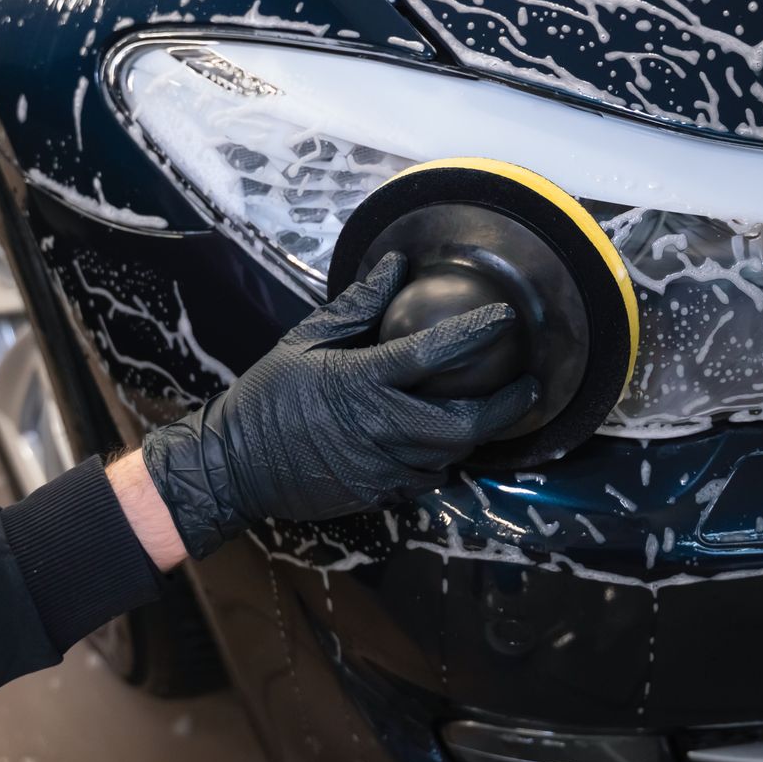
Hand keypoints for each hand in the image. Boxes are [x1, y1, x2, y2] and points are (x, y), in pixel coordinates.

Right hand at [141, 252, 537, 558]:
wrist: (234, 466)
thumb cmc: (268, 396)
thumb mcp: (306, 340)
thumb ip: (357, 306)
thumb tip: (396, 266)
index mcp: (359, 381)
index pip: (431, 354)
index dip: (475, 333)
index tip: (504, 319)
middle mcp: (377, 428)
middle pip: (462, 423)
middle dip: (505, 407)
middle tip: (528, 387)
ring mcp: (379, 468)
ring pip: (451, 455)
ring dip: (476, 435)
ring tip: (495, 411)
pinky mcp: (377, 495)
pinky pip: (427, 480)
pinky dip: (444, 461)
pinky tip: (448, 443)